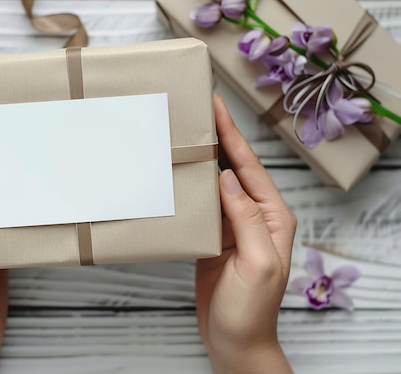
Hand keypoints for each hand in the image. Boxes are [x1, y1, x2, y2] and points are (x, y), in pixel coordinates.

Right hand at [195, 95, 295, 373]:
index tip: (216, 107)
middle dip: (216, 138)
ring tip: (183, 135)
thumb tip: (226, 179)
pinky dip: (188, 188)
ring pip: (213, 184)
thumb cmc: (251, 310)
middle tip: (196, 111)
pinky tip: (176, 176)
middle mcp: (253, 216)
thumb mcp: (257, 263)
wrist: (234, 342)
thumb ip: (246, 219)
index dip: (232, 135)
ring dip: (200, 160)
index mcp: (271, 217)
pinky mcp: (212, 238)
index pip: (249, 167)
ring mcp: (231, 227)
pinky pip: (200, 206)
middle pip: (232, 169)